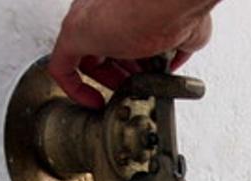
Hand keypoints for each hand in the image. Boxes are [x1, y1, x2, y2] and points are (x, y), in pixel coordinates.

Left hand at [48, 0, 215, 107]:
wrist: (170, 1)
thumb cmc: (177, 7)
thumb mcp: (188, 33)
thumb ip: (179, 49)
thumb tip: (176, 62)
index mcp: (127, 6)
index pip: (123, 34)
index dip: (134, 60)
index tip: (143, 75)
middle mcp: (104, 8)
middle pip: (103, 47)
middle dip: (120, 72)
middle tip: (134, 86)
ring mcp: (87, 19)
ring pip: (85, 57)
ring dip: (104, 81)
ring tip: (124, 96)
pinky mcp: (74, 33)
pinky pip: (62, 67)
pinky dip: (74, 89)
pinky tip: (93, 102)